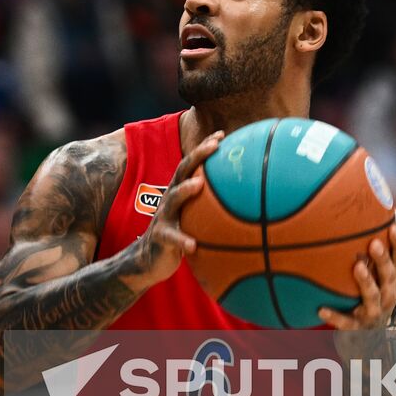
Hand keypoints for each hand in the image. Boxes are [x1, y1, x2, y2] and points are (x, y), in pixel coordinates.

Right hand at [128, 131, 222, 284]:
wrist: (147, 261)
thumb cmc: (178, 236)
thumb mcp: (194, 220)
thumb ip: (212, 209)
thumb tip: (247, 208)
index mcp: (179, 192)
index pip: (192, 164)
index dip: (204, 148)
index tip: (222, 135)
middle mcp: (170, 199)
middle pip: (182, 171)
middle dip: (198, 156)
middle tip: (215, 146)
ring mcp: (163, 217)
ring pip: (173, 199)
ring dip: (185, 190)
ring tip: (198, 184)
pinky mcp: (160, 237)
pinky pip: (172, 238)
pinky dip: (182, 240)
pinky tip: (193, 245)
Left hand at [319, 224, 395, 331]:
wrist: (366, 335)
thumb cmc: (367, 293)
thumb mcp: (372, 275)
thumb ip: (366, 251)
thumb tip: (359, 213)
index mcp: (392, 283)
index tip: (392, 228)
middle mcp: (387, 297)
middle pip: (388, 277)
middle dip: (382, 260)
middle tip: (373, 243)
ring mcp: (373, 313)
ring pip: (373, 298)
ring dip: (366, 282)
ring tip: (357, 267)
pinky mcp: (357, 327)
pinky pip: (346, 322)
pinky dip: (335, 316)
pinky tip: (321, 310)